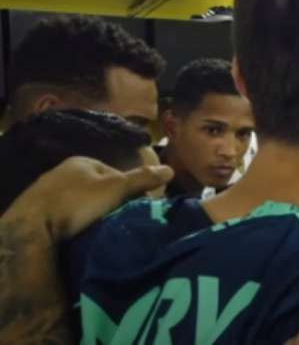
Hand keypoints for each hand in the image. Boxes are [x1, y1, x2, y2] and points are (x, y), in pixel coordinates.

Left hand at [8, 156, 172, 240]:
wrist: (31, 230)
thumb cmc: (76, 203)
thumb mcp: (115, 189)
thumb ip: (142, 178)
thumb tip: (171, 169)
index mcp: (82, 161)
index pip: (116, 174)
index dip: (129, 190)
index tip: (135, 209)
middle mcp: (63, 172)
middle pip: (99, 189)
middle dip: (111, 203)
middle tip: (120, 221)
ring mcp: (48, 192)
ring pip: (83, 203)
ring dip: (94, 215)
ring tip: (104, 231)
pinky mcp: (38, 213)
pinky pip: (67, 216)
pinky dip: (77, 224)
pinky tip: (82, 235)